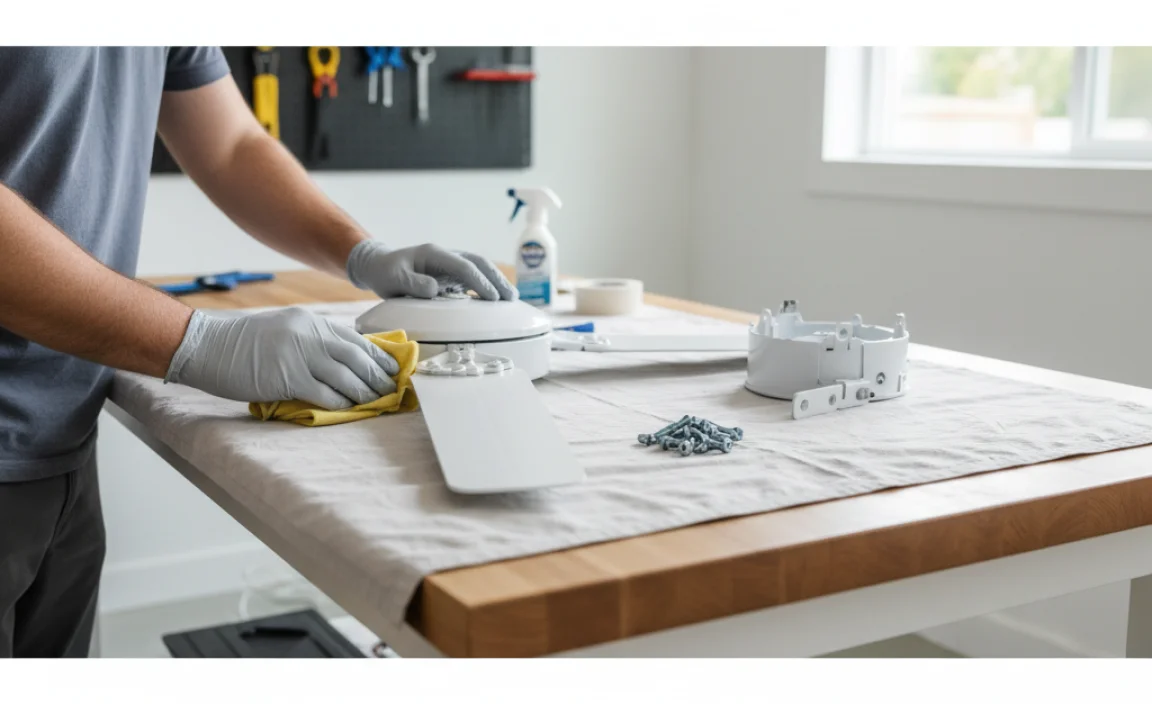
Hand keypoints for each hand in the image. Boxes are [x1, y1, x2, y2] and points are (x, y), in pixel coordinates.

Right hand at [165, 308, 399, 409]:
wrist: (208, 347)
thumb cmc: (242, 344)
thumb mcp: (283, 330)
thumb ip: (310, 340)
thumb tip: (339, 361)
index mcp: (310, 323)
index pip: (354, 339)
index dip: (376, 355)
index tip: (391, 368)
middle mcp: (309, 334)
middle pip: (356, 356)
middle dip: (377, 375)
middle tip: (391, 389)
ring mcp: (299, 354)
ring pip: (345, 376)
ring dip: (364, 392)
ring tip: (377, 402)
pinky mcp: (288, 377)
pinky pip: (324, 392)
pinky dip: (341, 402)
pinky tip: (350, 409)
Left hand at [346, 241, 517, 301]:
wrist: (380, 266)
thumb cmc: (385, 273)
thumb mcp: (393, 279)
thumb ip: (412, 283)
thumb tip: (435, 289)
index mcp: (434, 254)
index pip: (463, 266)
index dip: (479, 281)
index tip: (492, 297)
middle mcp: (446, 255)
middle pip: (478, 262)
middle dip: (496, 278)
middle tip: (511, 298)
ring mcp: (450, 264)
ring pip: (479, 268)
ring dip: (496, 281)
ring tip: (511, 298)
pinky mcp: (450, 274)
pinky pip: (473, 278)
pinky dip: (487, 287)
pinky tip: (497, 300)